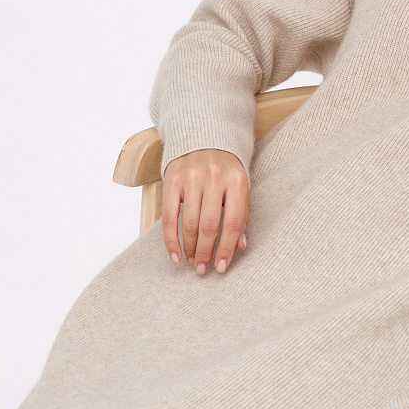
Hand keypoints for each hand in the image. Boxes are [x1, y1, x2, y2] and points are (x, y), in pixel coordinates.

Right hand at [161, 149, 248, 274]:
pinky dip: (171, 240)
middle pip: (209, 225)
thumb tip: (239, 246)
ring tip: (192, 262)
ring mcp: (191, 177)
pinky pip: (168, 216)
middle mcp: (213, 177)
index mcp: (236, 181)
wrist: (204, 139)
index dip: (226, 248)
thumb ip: (240, 215)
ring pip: (188, 223)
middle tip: (203, 269)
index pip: (232, 222)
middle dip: (205, 252)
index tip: (221, 267)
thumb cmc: (226, 171)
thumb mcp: (239, 189)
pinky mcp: (172, 179)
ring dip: (189, 248)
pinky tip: (175, 255)